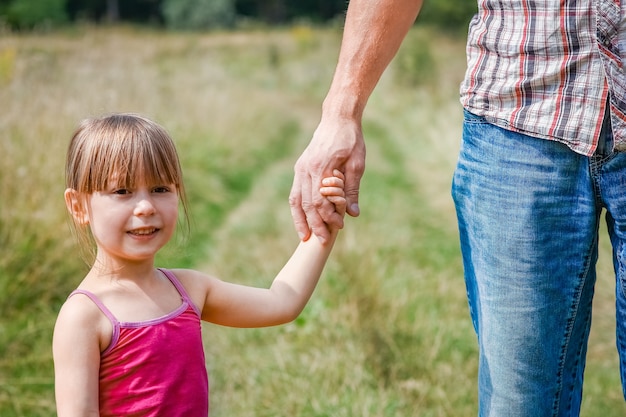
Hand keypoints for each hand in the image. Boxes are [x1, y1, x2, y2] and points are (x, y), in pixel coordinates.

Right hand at [290, 116, 365, 243]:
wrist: (337, 118)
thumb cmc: (351, 140)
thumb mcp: (358, 163)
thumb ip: (353, 189)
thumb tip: (353, 214)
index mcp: (321, 168)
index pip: (321, 201)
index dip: (329, 217)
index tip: (340, 226)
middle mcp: (307, 169)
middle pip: (307, 204)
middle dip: (314, 224)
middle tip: (322, 241)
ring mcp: (301, 168)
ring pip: (296, 200)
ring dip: (299, 220)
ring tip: (304, 237)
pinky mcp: (300, 167)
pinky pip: (295, 192)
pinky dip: (297, 208)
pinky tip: (302, 219)